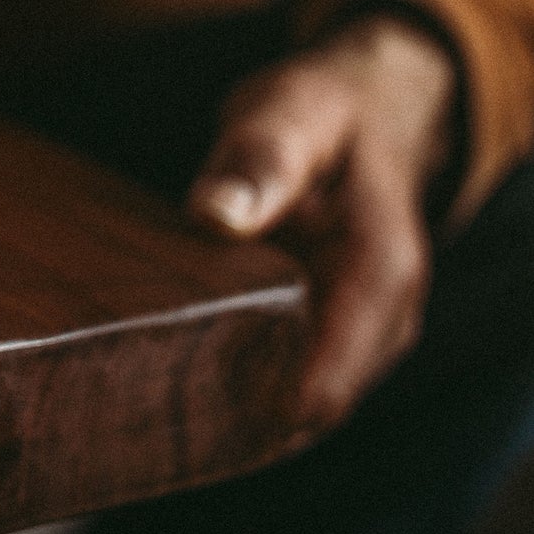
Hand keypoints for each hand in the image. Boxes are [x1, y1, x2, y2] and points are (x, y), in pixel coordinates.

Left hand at [187, 13, 457, 436]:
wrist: (366, 112)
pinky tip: (178, 383)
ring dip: (236, 408)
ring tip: (151, 403)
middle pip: (314, 403)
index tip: (200, 420)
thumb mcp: (292, 113)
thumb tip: (215, 213)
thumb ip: (260, 160)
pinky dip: (241, 387)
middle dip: (240, 414)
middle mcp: (385, 319)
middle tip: (148, 414)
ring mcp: (361, 336)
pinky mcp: (330, 337)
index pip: (336, 367)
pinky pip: (288, 383)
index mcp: (382, 269)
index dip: (271, 404)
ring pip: (299, 403)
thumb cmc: (324, 113)